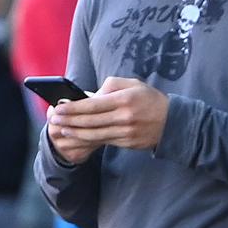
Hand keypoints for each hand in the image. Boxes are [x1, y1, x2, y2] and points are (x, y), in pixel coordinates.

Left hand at [47, 76, 169, 154]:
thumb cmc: (149, 99)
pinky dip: (88, 140)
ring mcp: (126, 133)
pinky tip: (79, 136)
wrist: (173, 122)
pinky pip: (104, 142)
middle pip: (90, 121)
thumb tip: (89, 95)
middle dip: (69, 121)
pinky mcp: (128, 143)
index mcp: (124, 99)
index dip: (73, 108)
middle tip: (55, 119)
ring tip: (62, 129)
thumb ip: (110, 86)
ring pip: (95, 134)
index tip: (59, 108)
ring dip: (75, 132)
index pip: (92, 105)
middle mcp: (124, 117)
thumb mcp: (132, 84)